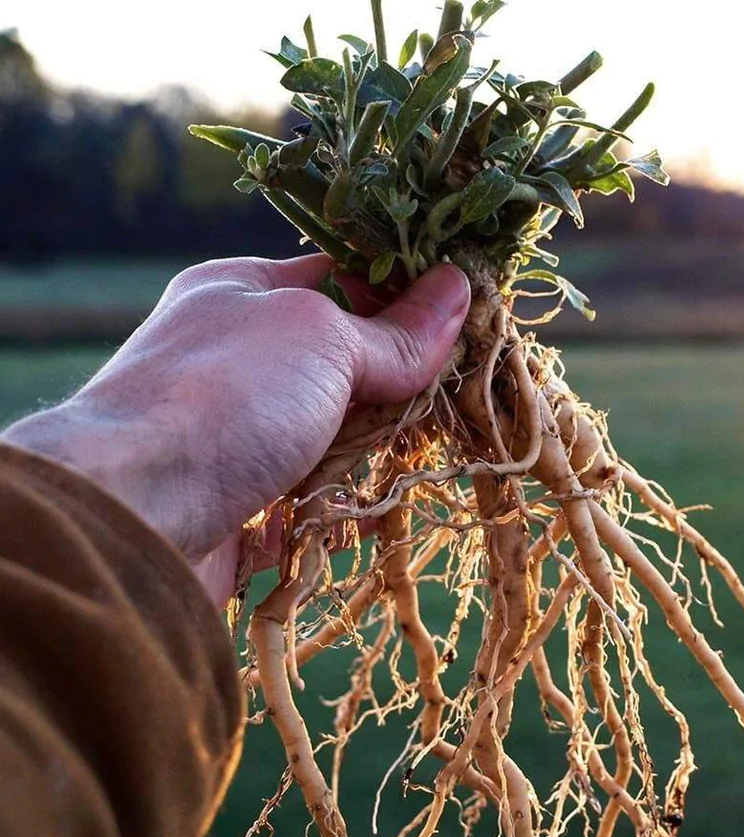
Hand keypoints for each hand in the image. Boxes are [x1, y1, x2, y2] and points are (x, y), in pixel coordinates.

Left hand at [1, 255, 469, 599]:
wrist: (134, 515)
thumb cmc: (224, 397)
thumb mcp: (320, 339)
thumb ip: (393, 331)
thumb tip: (459, 290)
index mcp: (242, 292)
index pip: (343, 275)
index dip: (405, 290)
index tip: (468, 307)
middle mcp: (238, 356)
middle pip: (345, 358)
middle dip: (400, 377)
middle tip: (462, 387)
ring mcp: (239, 430)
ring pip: (336, 429)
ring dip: (377, 444)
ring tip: (428, 448)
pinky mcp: (244, 497)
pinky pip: (314, 491)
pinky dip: (348, 499)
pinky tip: (382, 504)